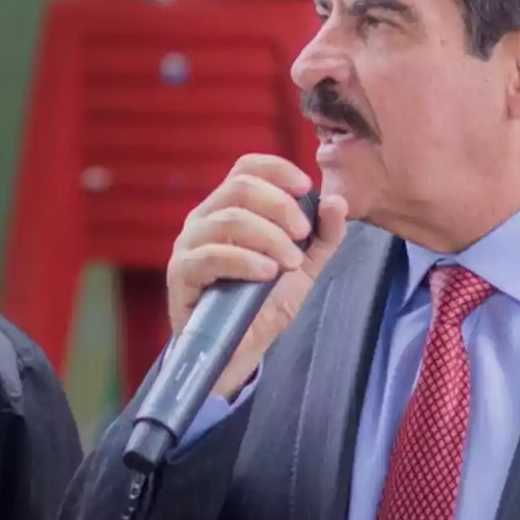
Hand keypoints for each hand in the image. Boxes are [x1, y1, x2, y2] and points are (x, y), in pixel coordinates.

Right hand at [166, 154, 347, 399]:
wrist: (239, 351)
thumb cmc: (263, 302)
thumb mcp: (303, 267)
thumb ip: (323, 236)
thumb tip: (337, 201)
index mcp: (231, 207)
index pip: (247, 168)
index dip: (278, 170)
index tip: (307, 187)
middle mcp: (206, 218)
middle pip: (240, 187)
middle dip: (280, 206)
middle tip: (303, 234)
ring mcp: (189, 244)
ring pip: (229, 219)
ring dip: (269, 237)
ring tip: (291, 262)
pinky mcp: (181, 274)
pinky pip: (211, 255)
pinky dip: (246, 260)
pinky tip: (268, 273)